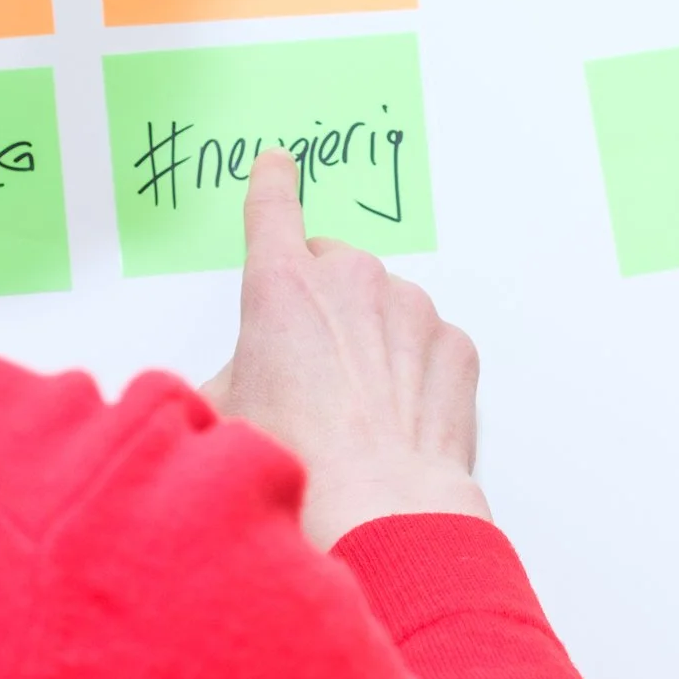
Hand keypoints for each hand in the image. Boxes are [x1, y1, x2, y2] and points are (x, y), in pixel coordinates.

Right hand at [209, 149, 490, 548]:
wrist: (374, 512)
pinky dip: (417, 371)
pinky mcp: (456, 347)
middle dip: (322, 307)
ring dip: (372, 341)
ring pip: (385, 308)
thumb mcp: (222, 414)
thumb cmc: (295, 465)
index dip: (272, 186)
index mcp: (283, 286)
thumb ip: (227, 373)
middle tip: (308, 378)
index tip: (278, 166)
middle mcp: (352, 281)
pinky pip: (430, 345)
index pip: (273, 211)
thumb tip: (235, 381)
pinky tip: (395, 419)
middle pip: (333, 269)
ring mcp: (413, 310)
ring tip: (353, 412)